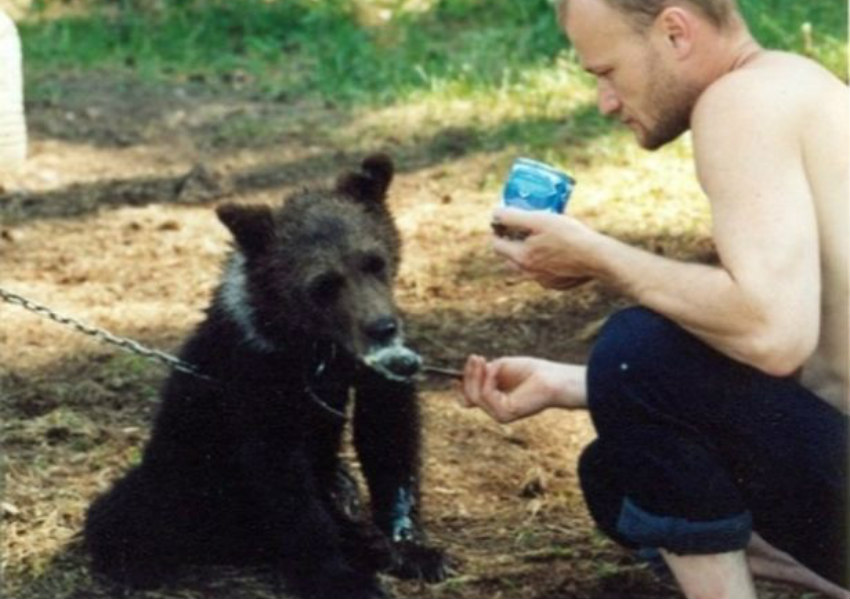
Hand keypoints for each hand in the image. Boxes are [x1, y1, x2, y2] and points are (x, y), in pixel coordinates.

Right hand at [459, 355, 586, 422]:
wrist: (551, 378)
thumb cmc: (530, 371)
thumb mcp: (499, 369)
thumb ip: (482, 375)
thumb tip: (460, 380)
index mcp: (496, 401)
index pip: (470, 398)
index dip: (462, 385)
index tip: (459, 368)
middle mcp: (496, 411)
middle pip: (469, 397)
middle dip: (469, 376)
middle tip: (475, 357)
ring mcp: (499, 414)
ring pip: (474, 396)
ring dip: (476, 375)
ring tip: (483, 360)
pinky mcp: (504, 414)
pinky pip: (485, 394)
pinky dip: (487, 378)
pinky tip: (495, 369)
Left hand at [491, 208, 599, 289]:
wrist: (597, 257)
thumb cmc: (569, 235)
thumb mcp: (539, 220)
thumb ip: (513, 217)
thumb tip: (495, 214)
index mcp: (521, 258)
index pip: (496, 245)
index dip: (497, 231)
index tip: (504, 221)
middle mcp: (529, 273)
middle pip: (509, 258)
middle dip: (510, 243)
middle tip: (520, 228)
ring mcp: (543, 281)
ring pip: (526, 267)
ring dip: (527, 253)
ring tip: (537, 239)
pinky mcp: (557, 284)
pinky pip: (543, 273)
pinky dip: (543, 262)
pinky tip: (555, 251)